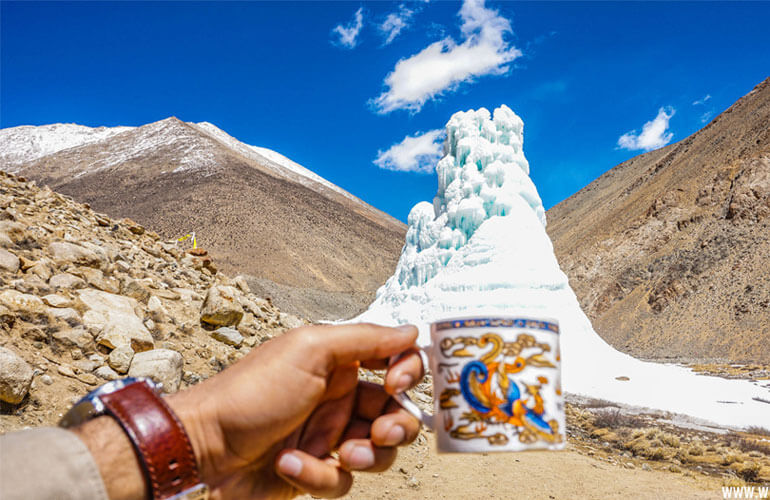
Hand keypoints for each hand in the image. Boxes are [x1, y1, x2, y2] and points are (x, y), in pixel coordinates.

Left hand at [168, 323, 423, 498]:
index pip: (395, 362)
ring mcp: (327, 436)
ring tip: (341, 455)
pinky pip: (341, 481)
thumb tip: (411, 330)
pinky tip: (289, 464)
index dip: (408, 373)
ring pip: (378, 452)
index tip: (399, 384)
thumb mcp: (309, 351)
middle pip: (397, 413)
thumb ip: (365, 339)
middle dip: (398, 426)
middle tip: (381, 433)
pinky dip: (318, 476)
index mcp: (339, 363)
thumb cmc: (250, 392)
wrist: (203, 448)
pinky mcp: (313, 471)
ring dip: (366, 456)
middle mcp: (338, 398)